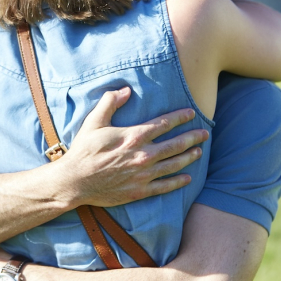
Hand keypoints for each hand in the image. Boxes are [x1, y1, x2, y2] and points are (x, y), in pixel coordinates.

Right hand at [59, 87, 206, 207]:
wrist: (75, 181)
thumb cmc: (84, 150)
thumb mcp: (94, 121)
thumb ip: (110, 102)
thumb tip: (125, 89)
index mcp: (134, 136)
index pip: (164, 123)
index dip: (181, 117)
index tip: (192, 113)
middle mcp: (143, 155)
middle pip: (176, 144)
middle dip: (193, 137)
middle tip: (205, 133)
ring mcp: (143, 175)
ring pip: (174, 165)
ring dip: (189, 157)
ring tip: (199, 151)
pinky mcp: (140, 191)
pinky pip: (165, 186)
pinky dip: (178, 182)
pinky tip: (188, 178)